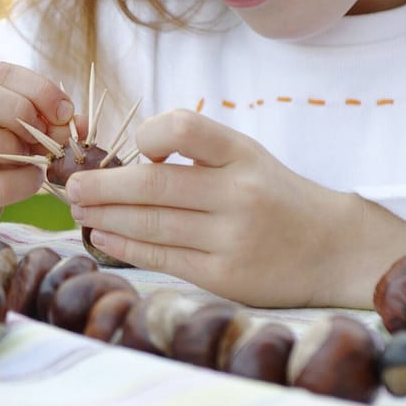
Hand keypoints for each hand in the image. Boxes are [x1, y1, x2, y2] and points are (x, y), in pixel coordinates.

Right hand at [0, 61, 71, 244]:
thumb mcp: (4, 129)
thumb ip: (39, 117)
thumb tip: (79, 122)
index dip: (37, 86)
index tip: (65, 110)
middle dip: (20, 108)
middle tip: (48, 132)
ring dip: (15, 146)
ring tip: (34, 158)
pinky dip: (24, 181)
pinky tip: (31, 181)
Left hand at [64, 109, 405, 306]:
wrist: (333, 248)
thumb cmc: (276, 195)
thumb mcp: (247, 156)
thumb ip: (197, 151)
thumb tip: (129, 158)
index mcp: (243, 155)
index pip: (186, 129)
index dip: (150, 135)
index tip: (133, 146)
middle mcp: (239, 195)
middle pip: (154, 186)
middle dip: (103, 186)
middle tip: (71, 184)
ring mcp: (232, 239)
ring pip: (152, 225)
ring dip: (106, 217)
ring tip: (79, 209)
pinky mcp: (226, 276)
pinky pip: (164, 258)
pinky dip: (127, 246)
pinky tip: (104, 236)